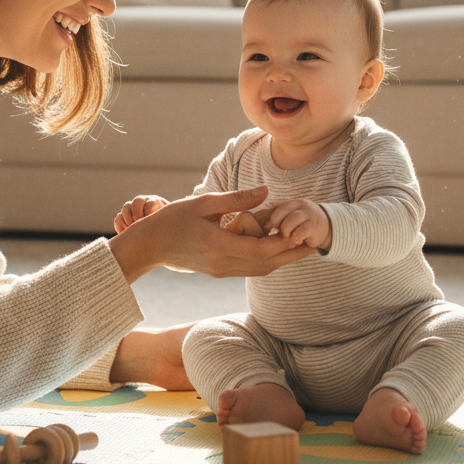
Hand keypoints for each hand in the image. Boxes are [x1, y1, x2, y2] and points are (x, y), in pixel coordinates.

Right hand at [109, 185, 320, 282]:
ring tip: (300, 246)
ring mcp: (220, 271)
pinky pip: (249, 268)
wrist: (150, 246)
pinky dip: (266, 259)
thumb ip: (236, 199)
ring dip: (281, 259)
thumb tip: (265, 192)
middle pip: (266, 264)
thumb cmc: (173, 220)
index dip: (285, 243)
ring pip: (260, 269)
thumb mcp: (204, 203)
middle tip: (313, 242)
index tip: (303, 232)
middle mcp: (223, 264)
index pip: (261, 250)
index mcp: (219, 246)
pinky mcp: (218, 271)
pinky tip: (275, 247)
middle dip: (292, 255)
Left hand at [266, 198, 332, 252]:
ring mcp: (310, 216)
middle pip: (284, 213)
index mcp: (296, 203)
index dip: (273, 217)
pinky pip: (299, 232)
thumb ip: (280, 209)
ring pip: (290, 222)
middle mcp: (303, 207)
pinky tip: (296, 241)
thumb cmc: (306, 221)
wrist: (329, 228)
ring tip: (288, 237)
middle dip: (278, 224)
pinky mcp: (314, 228)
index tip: (268, 227)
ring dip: (286, 231)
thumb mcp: (294, 213)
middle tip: (279, 233)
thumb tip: (265, 206)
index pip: (280, 206)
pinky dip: (295, 238)